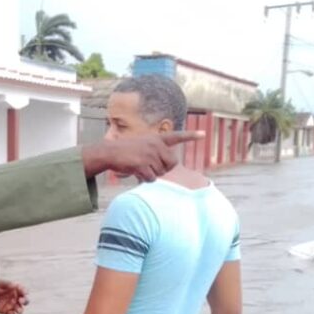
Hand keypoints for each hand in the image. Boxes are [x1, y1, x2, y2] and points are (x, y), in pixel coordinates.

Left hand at [0, 280, 28, 313]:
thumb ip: (6, 283)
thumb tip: (14, 285)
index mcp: (15, 289)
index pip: (23, 290)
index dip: (25, 291)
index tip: (24, 292)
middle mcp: (15, 298)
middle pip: (25, 300)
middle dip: (25, 301)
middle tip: (21, 300)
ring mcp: (11, 305)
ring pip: (20, 309)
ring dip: (20, 310)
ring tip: (18, 310)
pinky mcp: (6, 312)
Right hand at [82, 131, 204, 181]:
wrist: (109, 152)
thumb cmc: (125, 151)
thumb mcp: (143, 145)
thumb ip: (156, 153)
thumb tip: (166, 170)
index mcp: (156, 139)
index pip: (177, 136)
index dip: (191, 136)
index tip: (203, 134)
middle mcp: (155, 144)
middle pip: (171, 163)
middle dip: (164, 169)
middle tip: (150, 168)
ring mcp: (150, 154)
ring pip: (161, 173)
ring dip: (151, 175)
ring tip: (139, 167)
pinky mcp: (143, 164)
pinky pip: (151, 178)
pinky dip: (145, 179)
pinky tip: (136, 173)